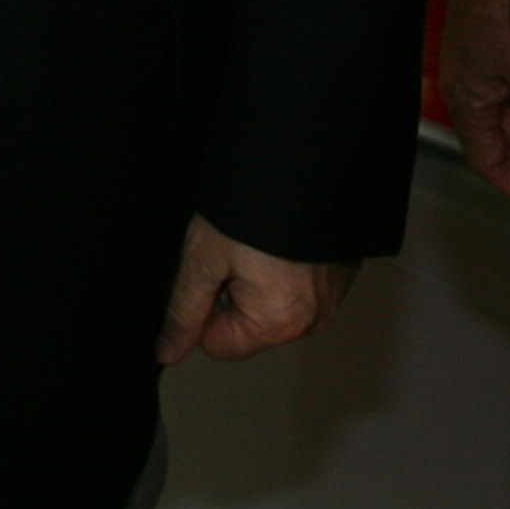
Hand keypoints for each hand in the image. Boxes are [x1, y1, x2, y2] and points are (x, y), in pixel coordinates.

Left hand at [153, 217, 353, 363]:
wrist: (303, 155)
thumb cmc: (252, 200)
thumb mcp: (203, 256)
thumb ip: (183, 310)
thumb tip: (168, 353)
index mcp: (279, 322)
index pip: (219, 344)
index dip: (206, 306)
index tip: (216, 268)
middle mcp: (313, 319)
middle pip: (248, 327)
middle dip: (235, 292)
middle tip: (237, 248)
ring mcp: (332, 297)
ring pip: (271, 305)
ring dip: (259, 279)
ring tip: (258, 238)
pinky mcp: (341, 274)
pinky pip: (298, 285)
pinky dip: (285, 266)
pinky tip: (280, 234)